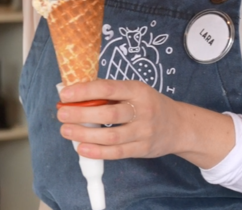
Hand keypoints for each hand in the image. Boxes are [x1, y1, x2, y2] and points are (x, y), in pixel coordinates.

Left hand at [56, 79, 234, 168]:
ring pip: (111, 135)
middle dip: (81, 114)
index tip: (65, 94)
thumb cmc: (149, 105)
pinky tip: (82, 149)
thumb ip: (109, 93)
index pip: (108, 88)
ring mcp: (144, 131)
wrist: (179, 126)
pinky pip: (118, 152)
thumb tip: (74, 93)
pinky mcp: (143, 149)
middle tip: (62, 114)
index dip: (85, 91)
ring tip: (66, 131)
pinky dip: (98, 152)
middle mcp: (143, 110)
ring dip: (85, 134)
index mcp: (137, 90)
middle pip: (109, 113)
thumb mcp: (134, 91)